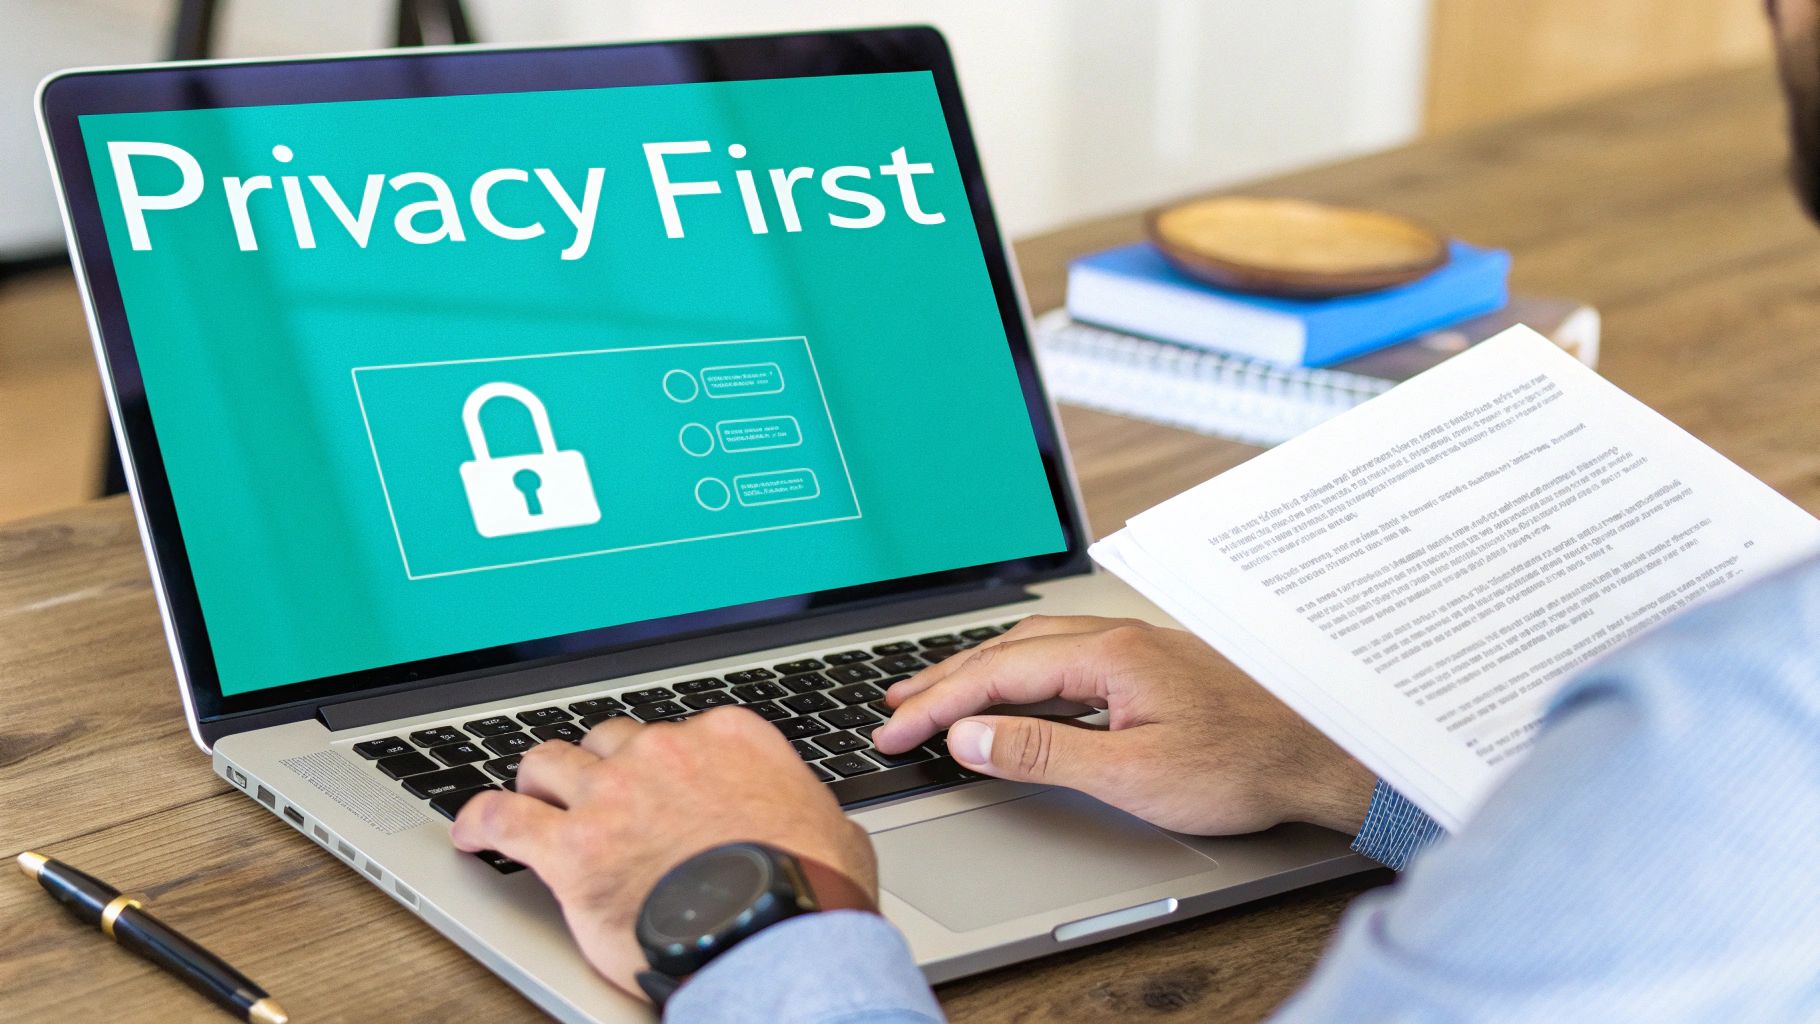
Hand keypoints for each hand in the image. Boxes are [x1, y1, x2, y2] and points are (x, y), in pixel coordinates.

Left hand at [450, 707, 875, 995]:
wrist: (773, 928)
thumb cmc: (810, 884)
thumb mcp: (830, 827)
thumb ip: (802, 806)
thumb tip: (813, 822)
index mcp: (728, 738)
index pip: (681, 731)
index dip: (663, 759)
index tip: (658, 779)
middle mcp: (664, 752)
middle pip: (611, 739)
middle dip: (600, 763)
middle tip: (595, 791)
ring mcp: (612, 794)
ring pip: (549, 762)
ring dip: (538, 780)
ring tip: (529, 795)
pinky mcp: (570, 847)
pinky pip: (503, 818)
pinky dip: (480, 821)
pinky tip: (470, 831)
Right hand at [873, 616, 1373, 835]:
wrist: (1321, 754)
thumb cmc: (1243, 763)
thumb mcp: (1131, 773)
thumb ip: (1043, 751)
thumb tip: (970, 735)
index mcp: (1106, 656)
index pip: (994, 674)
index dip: (935, 703)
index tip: (892, 730)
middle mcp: (1117, 640)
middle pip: (1006, 651)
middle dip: (942, 678)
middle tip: (892, 707)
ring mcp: (1135, 649)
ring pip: (1034, 651)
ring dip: (978, 672)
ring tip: (935, 695)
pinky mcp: (1150, 667)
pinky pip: (1062, 659)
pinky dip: (1018, 675)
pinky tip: (1012, 694)